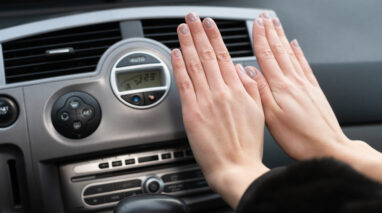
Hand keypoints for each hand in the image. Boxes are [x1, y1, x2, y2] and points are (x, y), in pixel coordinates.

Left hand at [171, 13, 268, 208]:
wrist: (235, 168)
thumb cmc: (247, 145)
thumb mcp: (259, 113)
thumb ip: (251, 88)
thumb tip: (241, 71)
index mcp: (238, 90)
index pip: (224, 56)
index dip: (215, 37)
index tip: (210, 24)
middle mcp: (221, 91)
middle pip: (207, 55)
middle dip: (198, 33)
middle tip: (191, 18)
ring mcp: (205, 101)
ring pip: (194, 65)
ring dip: (187, 44)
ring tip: (182, 29)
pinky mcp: (192, 113)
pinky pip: (184, 84)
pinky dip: (179, 67)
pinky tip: (175, 53)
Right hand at [250, 13, 381, 181]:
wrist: (328, 146)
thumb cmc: (298, 137)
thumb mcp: (271, 117)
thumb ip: (259, 91)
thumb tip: (248, 71)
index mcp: (280, 87)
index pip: (267, 56)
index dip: (260, 38)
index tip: (255, 24)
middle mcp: (294, 81)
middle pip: (279, 50)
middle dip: (270, 32)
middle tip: (264, 17)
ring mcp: (305, 84)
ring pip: (291, 54)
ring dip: (282, 37)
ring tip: (276, 25)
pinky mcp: (314, 90)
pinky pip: (304, 65)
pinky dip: (299, 52)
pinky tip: (296, 45)